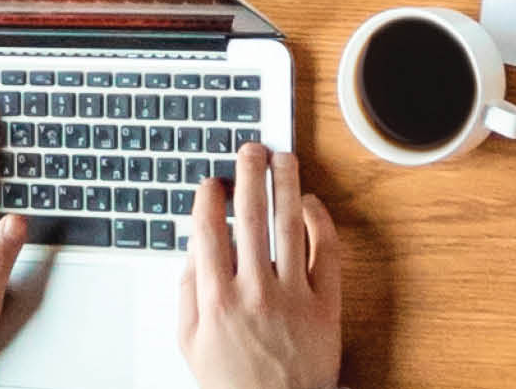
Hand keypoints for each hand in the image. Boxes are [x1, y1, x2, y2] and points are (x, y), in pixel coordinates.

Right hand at [178, 143, 343, 388]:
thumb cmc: (233, 381)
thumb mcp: (190, 342)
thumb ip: (188, 292)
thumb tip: (194, 251)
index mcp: (216, 299)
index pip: (209, 232)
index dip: (208, 199)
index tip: (211, 182)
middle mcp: (255, 291)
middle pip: (249, 217)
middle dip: (248, 175)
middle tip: (250, 150)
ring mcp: (293, 295)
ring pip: (290, 225)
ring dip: (286, 185)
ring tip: (283, 159)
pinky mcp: (326, 303)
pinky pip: (327, 252)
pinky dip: (320, 222)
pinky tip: (311, 203)